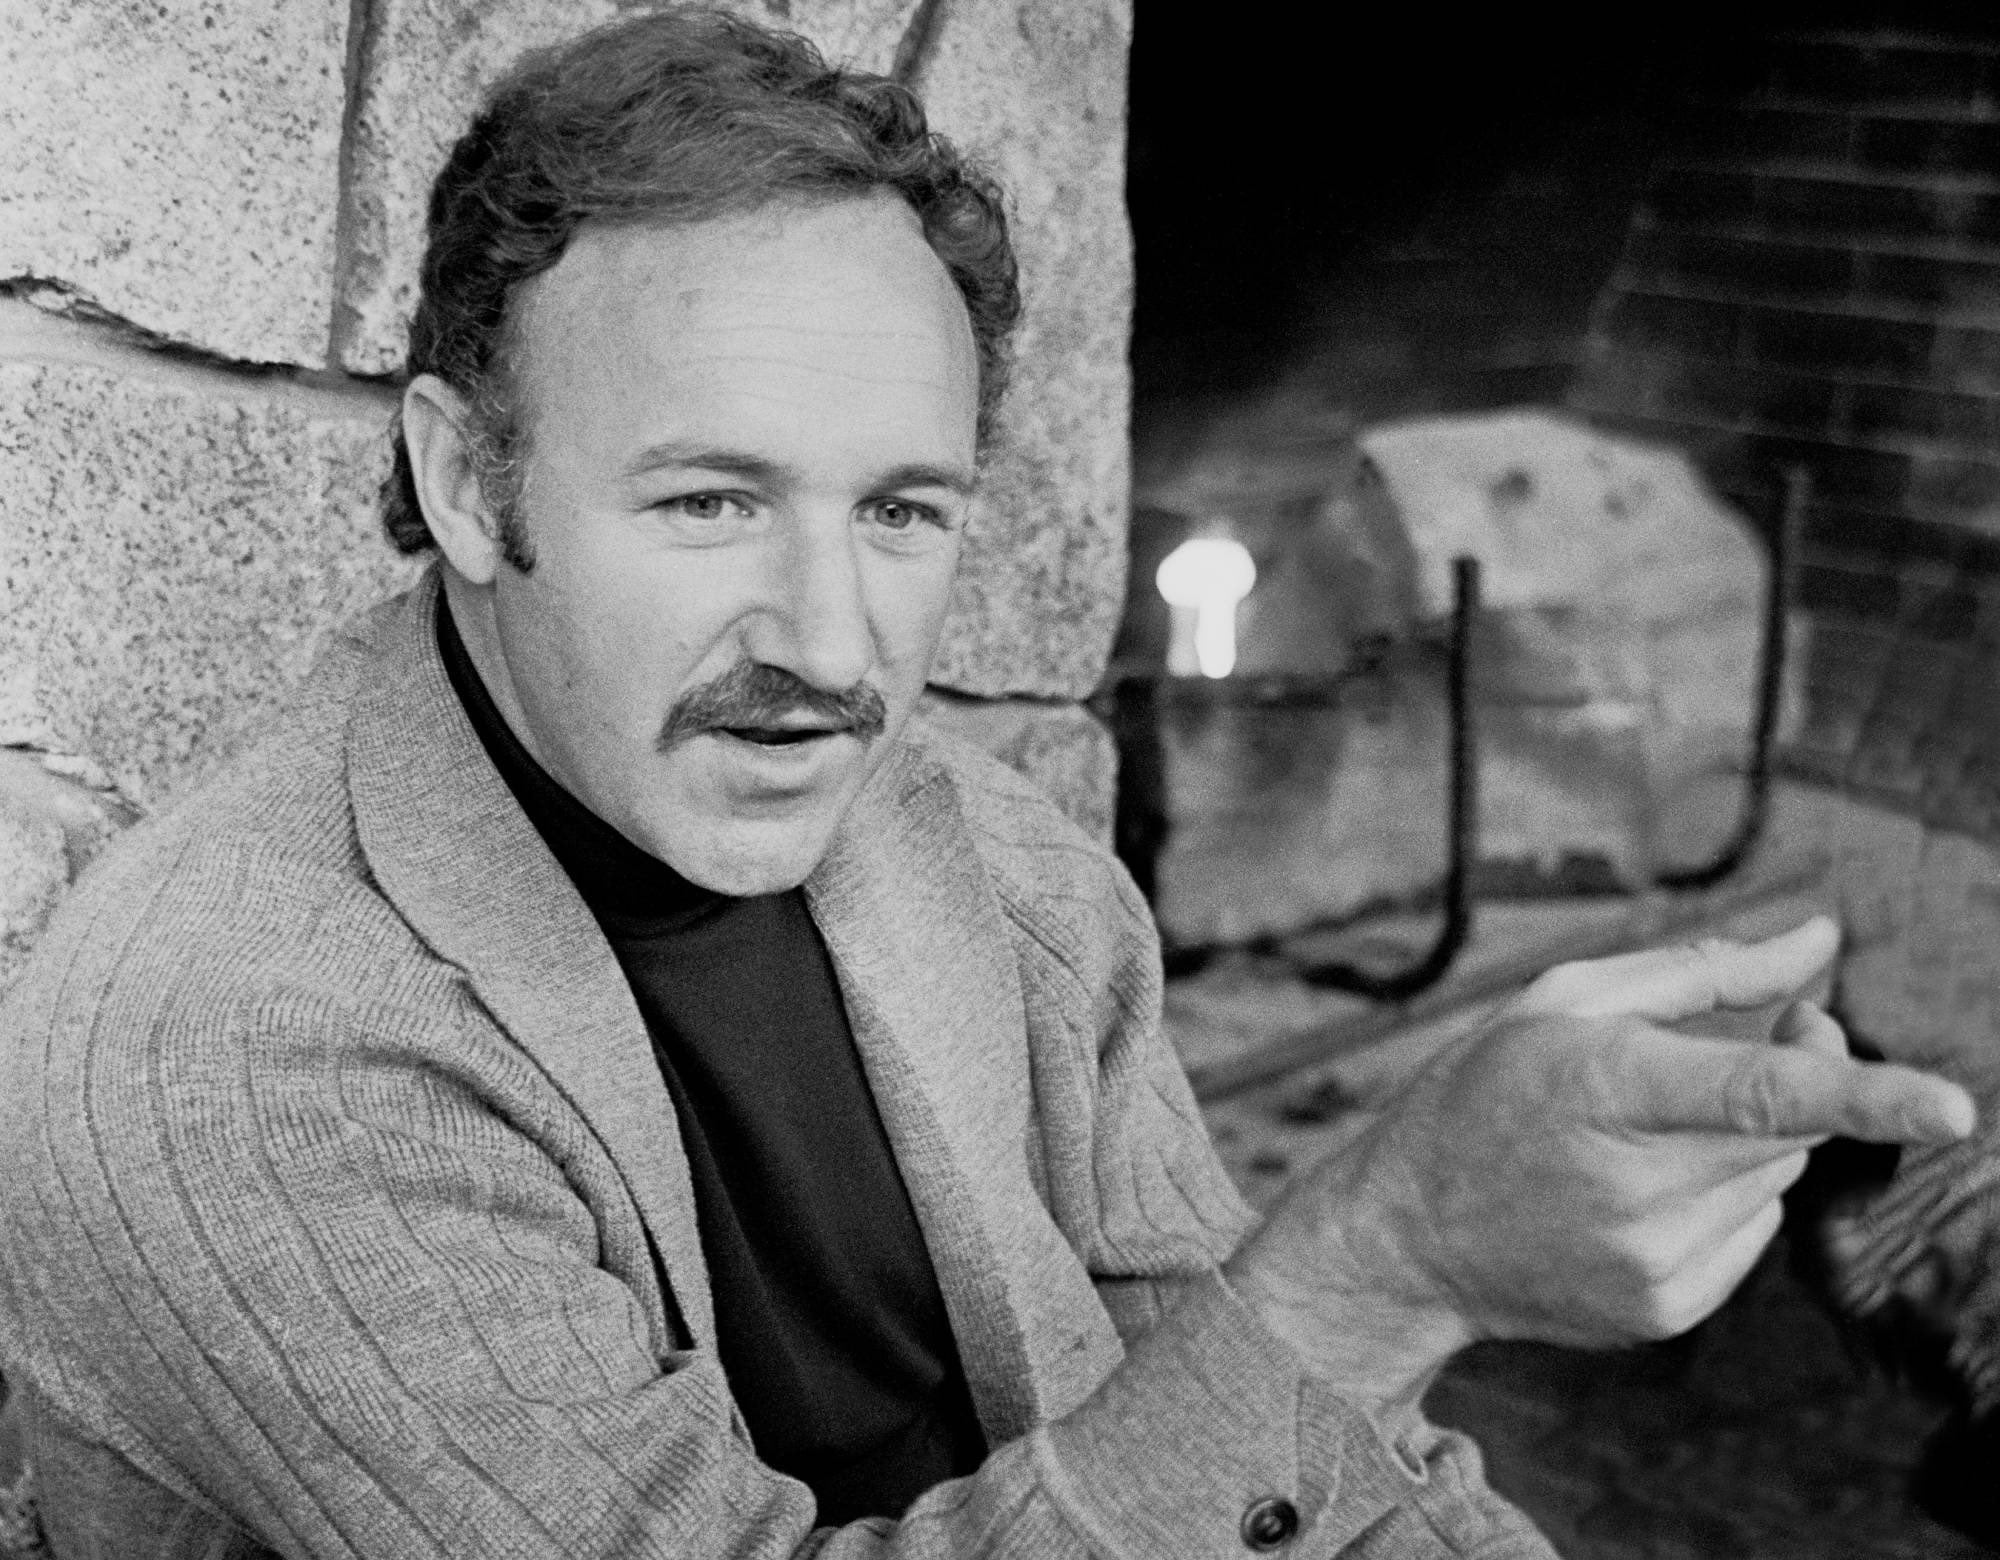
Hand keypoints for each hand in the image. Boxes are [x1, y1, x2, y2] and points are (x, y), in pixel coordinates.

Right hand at [1226, 917, 1975, 1413]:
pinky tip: (1636, 1191)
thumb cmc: (1484, 1092)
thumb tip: (1822, 940)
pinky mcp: (1665, 1309)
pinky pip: (1752, 1233)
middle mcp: (1632, 1185)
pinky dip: (1721, 1198)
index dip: (1861, 1096)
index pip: (1755, 1093)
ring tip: (1640, 1133)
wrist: (1406, 1235)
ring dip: (1745, 1141)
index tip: (1953, 1110)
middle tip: (1744, 1040)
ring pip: (1777, 1176)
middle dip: (1796, 1074)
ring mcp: (1650, 1259)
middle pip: (1789, 1123)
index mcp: (1601, 1088)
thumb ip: (1704, 969)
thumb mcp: (1561, 1001)